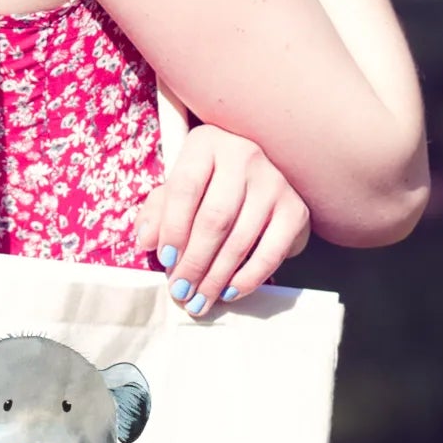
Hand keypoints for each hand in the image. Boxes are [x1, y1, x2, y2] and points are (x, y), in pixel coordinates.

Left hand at [133, 122, 310, 316]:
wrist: (258, 181)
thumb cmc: (208, 185)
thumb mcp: (177, 189)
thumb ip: (157, 212)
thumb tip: (147, 240)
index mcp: (207, 143)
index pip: (185, 187)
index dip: (172, 228)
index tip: (165, 260)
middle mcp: (244, 155)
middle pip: (215, 218)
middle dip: (194, 262)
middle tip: (180, 291)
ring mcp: (274, 182)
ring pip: (240, 239)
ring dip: (216, 277)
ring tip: (199, 299)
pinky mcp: (295, 209)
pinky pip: (271, 252)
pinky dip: (248, 278)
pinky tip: (229, 291)